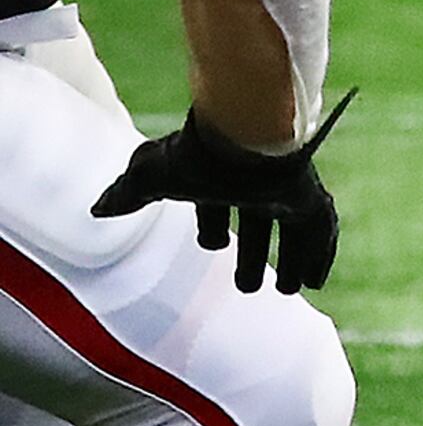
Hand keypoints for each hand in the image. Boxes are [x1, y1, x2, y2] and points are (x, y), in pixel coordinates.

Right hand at [93, 95, 350, 293]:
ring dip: (291, 260)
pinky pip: (321, 228)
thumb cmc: (194, 155)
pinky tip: (316, 282)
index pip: (217, 204)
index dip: (213, 225)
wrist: (242, 135)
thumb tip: (98, 209)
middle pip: (259, 220)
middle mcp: (254, 181)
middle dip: (253, 252)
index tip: (211, 243)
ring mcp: (286, 186)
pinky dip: (321, 254)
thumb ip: (127, 193)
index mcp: (218, 176)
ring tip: (288, 290)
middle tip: (247, 286)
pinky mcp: (309, 193)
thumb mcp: (151, 177)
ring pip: (294, 228)